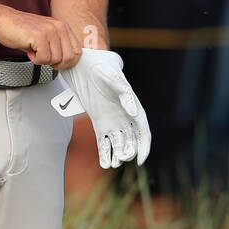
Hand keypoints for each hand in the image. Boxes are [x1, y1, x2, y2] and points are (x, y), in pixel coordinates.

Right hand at [0, 7, 81, 68]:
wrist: (3, 21)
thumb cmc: (22, 29)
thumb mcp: (46, 35)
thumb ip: (58, 44)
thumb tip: (67, 61)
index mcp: (63, 27)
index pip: (77, 51)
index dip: (67, 62)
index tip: (56, 62)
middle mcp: (59, 27)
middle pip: (69, 58)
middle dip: (56, 63)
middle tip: (44, 58)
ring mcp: (50, 31)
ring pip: (56, 60)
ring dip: (42, 60)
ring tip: (34, 50)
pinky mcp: (39, 37)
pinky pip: (43, 59)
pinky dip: (35, 59)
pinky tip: (29, 50)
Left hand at [56, 49, 150, 168]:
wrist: (84, 64)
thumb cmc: (101, 68)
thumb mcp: (112, 77)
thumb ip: (123, 92)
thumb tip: (133, 111)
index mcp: (133, 106)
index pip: (143, 131)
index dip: (144, 146)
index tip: (140, 159)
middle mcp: (125, 116)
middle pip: (132, 140)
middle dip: (128, 151)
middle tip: (121, 158)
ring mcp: (112, 120)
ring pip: (118, 143)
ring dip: (117, 154)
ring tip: (111, 164)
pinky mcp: (98, 122)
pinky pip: (104, 141)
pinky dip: (105, 153)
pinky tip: (104, 164)